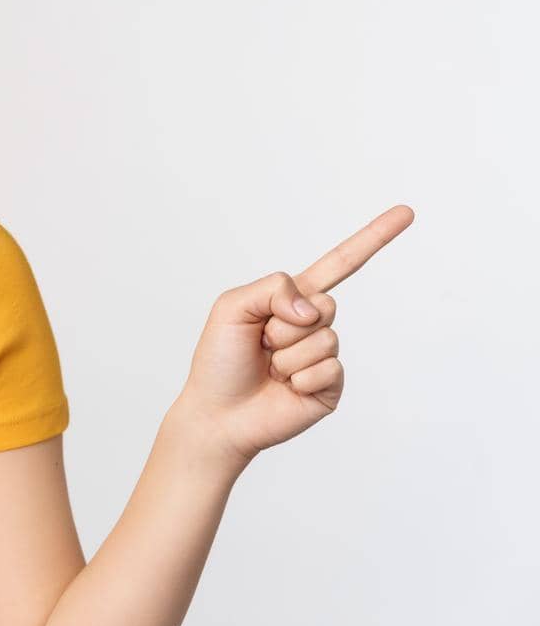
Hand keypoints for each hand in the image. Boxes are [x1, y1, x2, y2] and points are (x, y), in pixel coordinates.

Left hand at [178, 204, 413, 467]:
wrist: (218, 413)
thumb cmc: (219, 359)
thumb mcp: (231, 308)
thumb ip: (270, 290)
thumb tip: (313, 310)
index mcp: (291, 300)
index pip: (339, 264)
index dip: (373, 238)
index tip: (407, 212)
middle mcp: (313, 324)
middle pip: (325, 304)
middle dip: (283, 324)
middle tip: (261, 344)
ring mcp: (325, 355)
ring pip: (323, 339)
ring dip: (286, 355)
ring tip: (268, 369)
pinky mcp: (331, 385)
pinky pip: (328, 369)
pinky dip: (299, 378)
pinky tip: (284, 388)